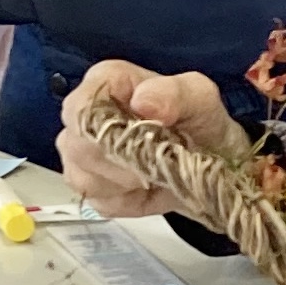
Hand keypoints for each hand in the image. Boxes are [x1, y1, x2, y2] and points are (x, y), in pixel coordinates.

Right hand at [56, 60, 245, 213]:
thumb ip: (174, 93)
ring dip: (127, 182)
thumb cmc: (196, 120)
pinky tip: (147, 186)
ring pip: (86, 179)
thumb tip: (143, 102)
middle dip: (124, 161)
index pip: (79, 107)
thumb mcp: (199, 98)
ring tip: (155, 171)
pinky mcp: (88, 187)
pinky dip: (129, 200)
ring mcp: (78, 154)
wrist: (207, 156)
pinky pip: (99, 201)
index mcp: (103, 83)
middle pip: (79, 148)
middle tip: (158, 160)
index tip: (146, 137)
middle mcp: (82, 116)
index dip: (108, 129)